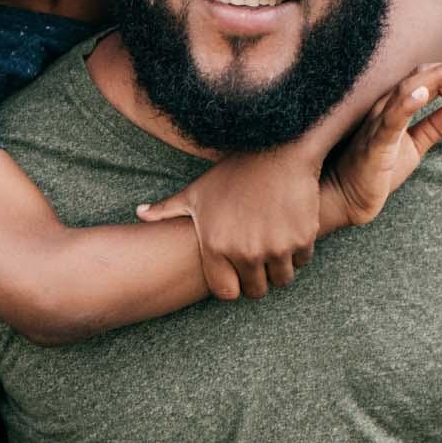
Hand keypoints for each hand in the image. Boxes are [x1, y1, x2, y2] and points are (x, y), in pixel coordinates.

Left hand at [135, 146, 322, 301]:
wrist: (276, 149)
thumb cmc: (232, 172)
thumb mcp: (196, 191)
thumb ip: (167, 209)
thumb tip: (140, 214)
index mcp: (216, 246)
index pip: (226, 293)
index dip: (231, 285)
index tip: (235, 274)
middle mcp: (245, 252)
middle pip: (256, 291)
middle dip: (257, 279)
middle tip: (258, 260)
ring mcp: (276, 248)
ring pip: (281, 279)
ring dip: (279, 268)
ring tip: (273, 245)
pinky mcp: (302, 239)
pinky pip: (302, 261)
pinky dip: (298, 252)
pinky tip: (289, 230)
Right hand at [321, 57, 441, 230]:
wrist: (345, 200)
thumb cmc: (375, 171)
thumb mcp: (414, 146)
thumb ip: (435, 126)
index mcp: (396, 107)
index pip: (428, 81)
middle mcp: (385, 108)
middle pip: (421, 77)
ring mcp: (378, 123)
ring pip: (408, 89)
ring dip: (437, 77)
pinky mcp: (374, 144)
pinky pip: (391, 120)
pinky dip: (407, 103)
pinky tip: (424, 94)